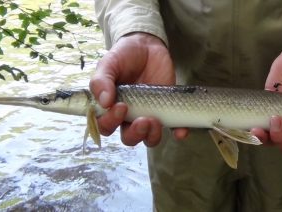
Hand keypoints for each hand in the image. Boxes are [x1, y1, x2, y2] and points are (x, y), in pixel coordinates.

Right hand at [89, 32, 187, 146]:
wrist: (147, 46)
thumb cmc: (124, 56)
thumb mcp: (109, 64)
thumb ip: (101, 81)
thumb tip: (104, 102)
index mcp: (110, 108)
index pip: (106, 126)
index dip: (111, 123)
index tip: (121, 107)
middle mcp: (129, 116)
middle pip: (129, 137)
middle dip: (135, 134)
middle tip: (143, 120)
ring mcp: (149, 114)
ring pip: (148, 138)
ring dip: (152, 136)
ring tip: (155, 121)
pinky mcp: (167, 110)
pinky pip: (173, 127)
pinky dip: (177, 131)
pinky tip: (180, 131)